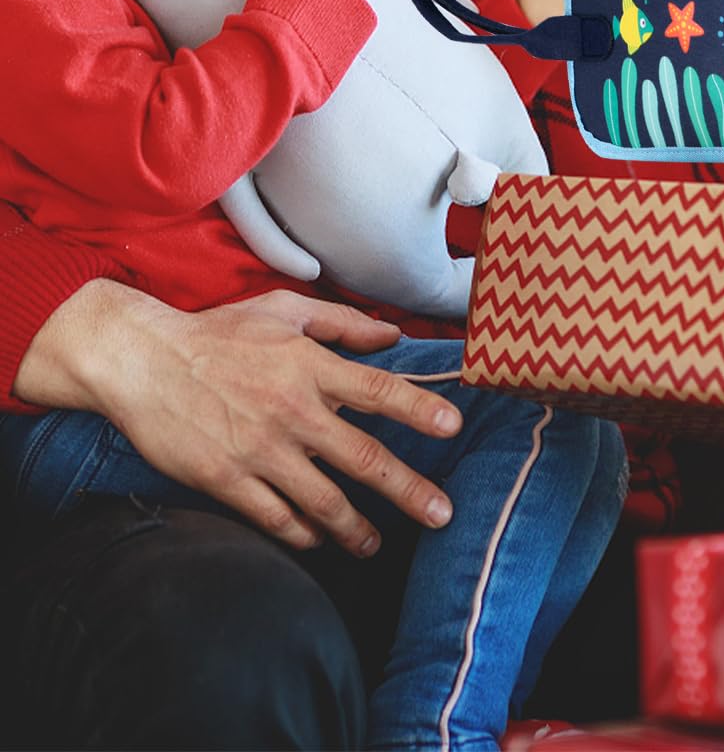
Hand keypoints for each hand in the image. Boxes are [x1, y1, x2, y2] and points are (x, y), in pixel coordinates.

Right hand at [19, 281, 461, 554]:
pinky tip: (319, 541)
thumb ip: (343, 323)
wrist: (140, 361)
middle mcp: (292, 411)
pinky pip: (273, 517)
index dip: (420, 410)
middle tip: (441, 514)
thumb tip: (391, 334)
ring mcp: (258, 450)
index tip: (454, 427)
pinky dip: (301, 534)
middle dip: (408, 490)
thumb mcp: (284, 310)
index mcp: (310, 366)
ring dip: (357, 528)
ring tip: (377, 543)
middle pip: (364, 458)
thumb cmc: (217, 332)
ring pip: (322, 501)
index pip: (379, 391)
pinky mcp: (224, 479)